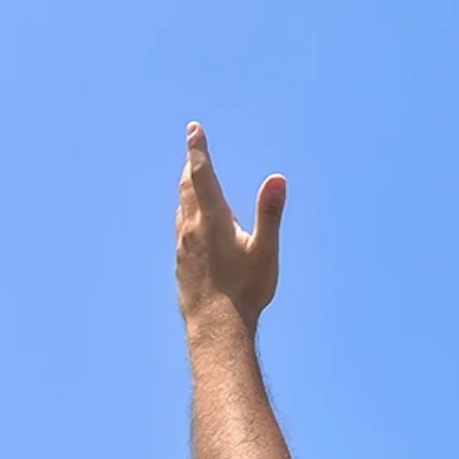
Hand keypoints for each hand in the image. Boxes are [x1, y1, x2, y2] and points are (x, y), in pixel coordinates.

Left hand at [175, 123, 285, 334]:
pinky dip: (186, 215)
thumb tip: (277, 178)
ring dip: (186, 190)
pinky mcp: (182, 265)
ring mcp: (183, 248)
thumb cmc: (245, 290)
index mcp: (212, 219)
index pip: (202, 174)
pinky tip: (190, 226)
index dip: (197, 149)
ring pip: (181, 209)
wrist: (216, 328)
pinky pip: (181, 231)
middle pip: (187, 188)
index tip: (193, 129)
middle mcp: (192, 229)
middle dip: (191, 165)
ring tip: (190, 181)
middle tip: (193, 148)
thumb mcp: (265, 250)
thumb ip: (270, 212)